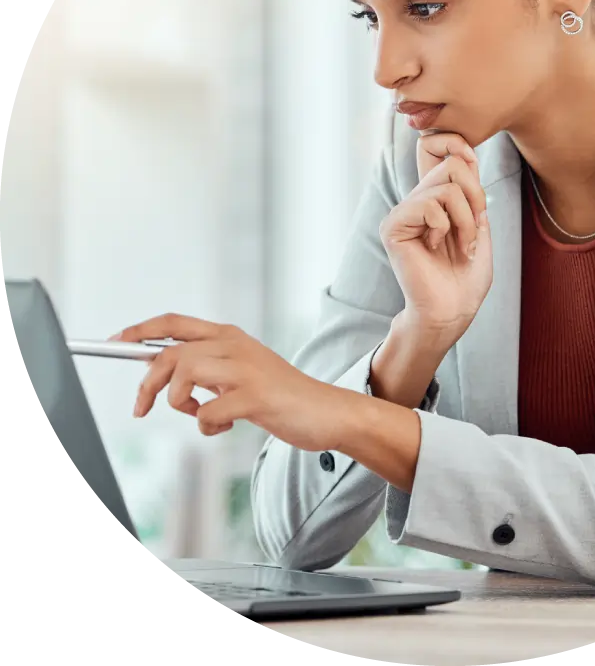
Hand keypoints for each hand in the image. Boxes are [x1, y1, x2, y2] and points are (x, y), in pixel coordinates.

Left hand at [114, 314, 351, 449]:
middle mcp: (235, 346)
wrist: (325, 411)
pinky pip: (208, 411)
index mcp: (230, 336)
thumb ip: (206, 368)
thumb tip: (159, 371)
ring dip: (178, 402)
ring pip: (184, 373)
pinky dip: (207, 426)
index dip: (140, 331)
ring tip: (200, 414)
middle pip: (170, 353)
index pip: (175, 323)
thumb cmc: (279, 395)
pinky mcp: (255, 396)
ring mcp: (246, 369)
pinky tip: (225, 426)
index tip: (114, 342)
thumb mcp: (239, 372)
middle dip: (147, 383)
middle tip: (142, 408)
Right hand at [379, 132, 492, 346]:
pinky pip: (429, 204)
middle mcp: (416, 200)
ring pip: (445, 186)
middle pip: (451, 163)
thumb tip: (465, 158)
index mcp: (435, 198)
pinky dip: (445, 226)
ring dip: (465, 218)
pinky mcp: (393, 225)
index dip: (460, 147)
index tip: (478, 176)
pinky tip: (436, 246)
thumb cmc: (466, 277)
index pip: (439, 150)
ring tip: (462, 245)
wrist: (452, 310)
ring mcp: (402, 212)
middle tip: (477, 226)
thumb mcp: (479, 227)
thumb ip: (471, 194)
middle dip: (477, 195)